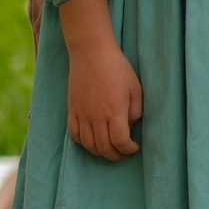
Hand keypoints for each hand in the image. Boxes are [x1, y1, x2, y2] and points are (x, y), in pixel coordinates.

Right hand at [67, 37, 143, 160]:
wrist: (91, 53)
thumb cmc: (117, 68)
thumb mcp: (135, 88)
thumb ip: (135, 111)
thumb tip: (131, 127)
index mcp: (114, 112)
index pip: (120, 142)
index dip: (129, 150)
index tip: (135, 147)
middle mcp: (96, 117)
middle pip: (104, 148)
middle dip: (116, 155)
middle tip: (124, 153)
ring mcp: (82, 115)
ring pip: (88, 145)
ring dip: (100, 152)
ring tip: (110, 149)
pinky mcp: (72, 110)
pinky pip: (75, 135)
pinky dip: (84, 143)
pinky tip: (92, 140)